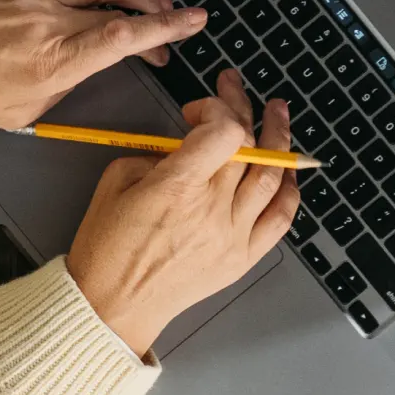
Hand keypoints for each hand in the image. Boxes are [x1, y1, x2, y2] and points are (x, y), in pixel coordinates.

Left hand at [0, 0, 207, 127]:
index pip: (125, 39)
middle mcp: (49, 21)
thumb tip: (88, 70)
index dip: (166, 30)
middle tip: (169, 27)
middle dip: (155, 18)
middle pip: (121, 10)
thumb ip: (62, 89)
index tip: (192, 25)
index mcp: (53, 62)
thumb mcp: (19, 112)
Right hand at [65, 69, 302, 355]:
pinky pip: (280, 219)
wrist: (113, 305)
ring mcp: (233, 236)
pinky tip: (288, 169)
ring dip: (279, 138)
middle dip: (242, 108)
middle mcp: (211, 211)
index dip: (216, 108)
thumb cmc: (106, 246)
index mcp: (177, 187)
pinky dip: (288, 190)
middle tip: (236, 89)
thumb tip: (189, 143)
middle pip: (247, 146)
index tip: (197, 110)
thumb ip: (158, 153)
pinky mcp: (242, 258)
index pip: (224, 131)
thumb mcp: (116, 180)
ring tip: (277, 114)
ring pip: (272, 177)